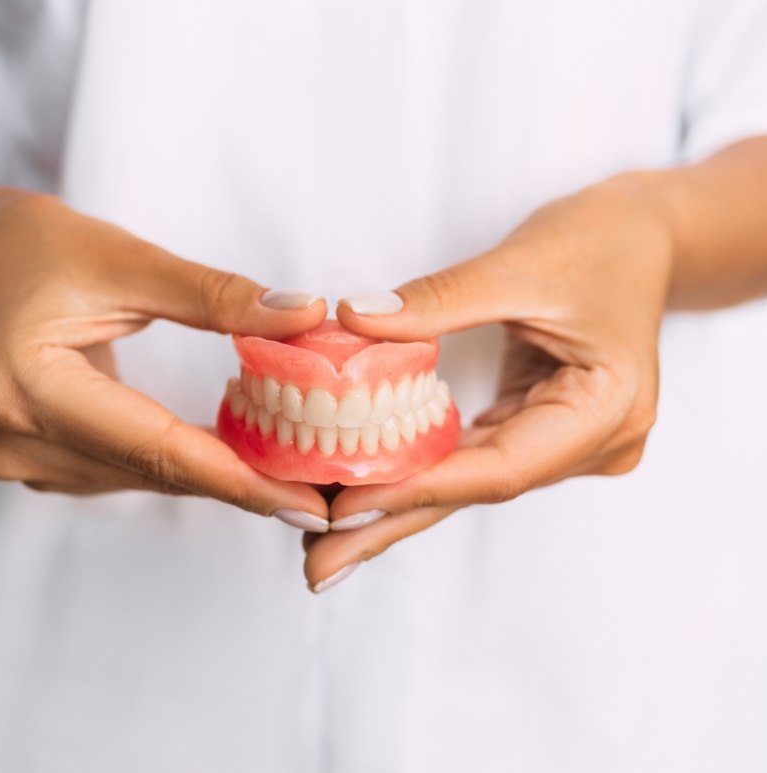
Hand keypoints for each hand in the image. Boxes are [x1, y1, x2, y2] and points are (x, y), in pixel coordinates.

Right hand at [0, 188, 328, 518]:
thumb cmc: (41, 249)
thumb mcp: (129, 260)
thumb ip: (217, 295)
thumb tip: (306, 317)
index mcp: (28, 388)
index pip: (156, 448)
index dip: (240, 479)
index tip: (310, 503)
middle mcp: (15, 440)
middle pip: (155, 471)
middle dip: (244, 484)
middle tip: (323, 494)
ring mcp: (20, 460)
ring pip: (146, 477)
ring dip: (217, 474)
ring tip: (292, 472)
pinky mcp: (36, 462)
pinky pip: (129, 470)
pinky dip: (182, 462)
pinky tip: (233, 454)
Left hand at [303, 175, 673, 590]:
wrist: (643, 236)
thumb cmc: (601, 242)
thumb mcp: (519, 264)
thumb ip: (438, 299)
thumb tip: (354, 320)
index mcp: (607, 410)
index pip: (500, 466)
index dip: (418, 488)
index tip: (344, 507)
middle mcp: (593, 442)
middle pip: (478, 490)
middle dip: (393, 524)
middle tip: (319, 567)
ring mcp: (569, 441)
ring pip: (469, 481)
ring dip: (398, 505)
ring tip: (328, 538)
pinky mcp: (541, 427)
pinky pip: (472, 456)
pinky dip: (420, 470)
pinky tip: (371, 488)